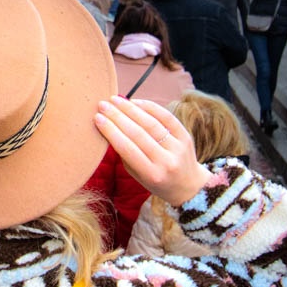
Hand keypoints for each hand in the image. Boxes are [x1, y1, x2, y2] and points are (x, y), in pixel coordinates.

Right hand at [95, 97, 210, 207]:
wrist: (189, 186)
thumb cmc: (157, 180)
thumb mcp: (138, 175)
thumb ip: (125, 155)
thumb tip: (109, 128)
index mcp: (152, 174)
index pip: (127, 148)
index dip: (111, 131)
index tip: (97, 118)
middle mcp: (166, 161)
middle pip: (138, 133)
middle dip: (117, 116)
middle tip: (103, 105)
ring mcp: (178, 148)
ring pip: (151, 123)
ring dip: (131, 109)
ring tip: (116, 100)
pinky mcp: (186, 137)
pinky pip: (167, 117)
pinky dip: (150, 107)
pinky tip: (135, 102)